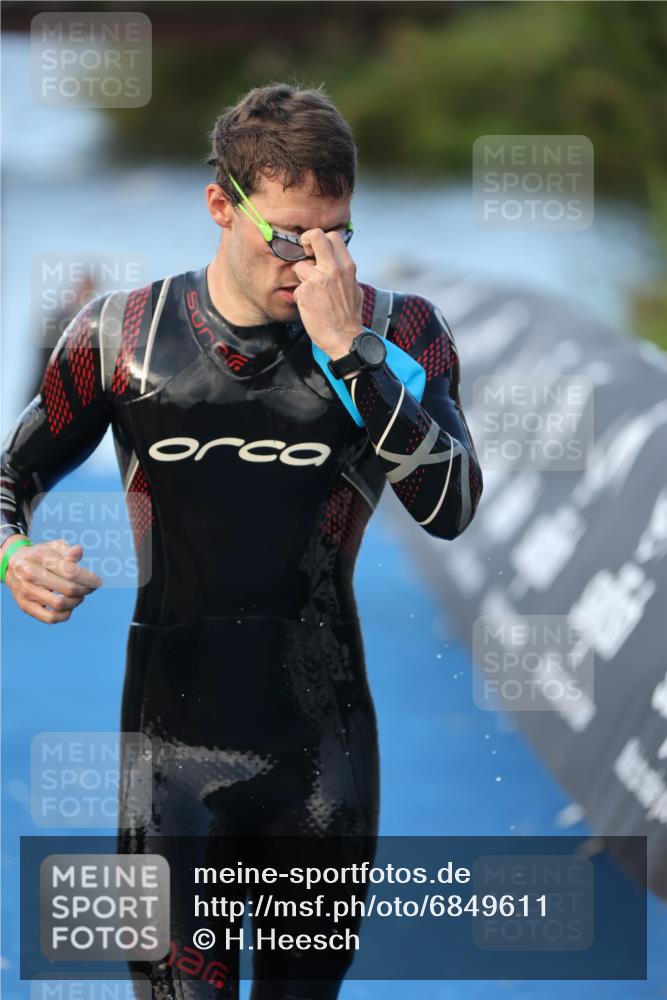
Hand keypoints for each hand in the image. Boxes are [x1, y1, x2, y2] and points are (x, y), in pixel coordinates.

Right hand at [2, 536, 101, 623]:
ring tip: (79, 596)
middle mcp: (30, 574)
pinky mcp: (25, 606)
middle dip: (85, 590)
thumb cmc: (40, 556)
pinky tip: (69, 607)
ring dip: (76, 602)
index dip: (89, 579)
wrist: (11, 565)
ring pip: (60, 604)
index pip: (70, 571)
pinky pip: (50, 618)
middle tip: (90, 588)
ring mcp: (26, 592)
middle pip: (68, 589)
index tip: (97, 582)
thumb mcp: (53, 548)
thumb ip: (68, 552)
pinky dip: (64, 615)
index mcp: (40, 557)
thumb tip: (79, 551)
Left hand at [292, 229, 363, 358]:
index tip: (315, 247)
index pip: (332, 237)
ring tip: (312, 292)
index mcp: (347, 266)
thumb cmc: (349, 316)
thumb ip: (344, 273)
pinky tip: (311, 306)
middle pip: (315, 236)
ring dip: (302, 277)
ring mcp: (317, 280)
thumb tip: (337, 264)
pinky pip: (297, 288)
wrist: (344, 337)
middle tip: (304, 248)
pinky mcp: (305, 292)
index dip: (321, 239)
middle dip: (306, 239)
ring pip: (300, 266)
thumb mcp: (354, 288)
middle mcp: (333, 269)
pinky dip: (301, 296)